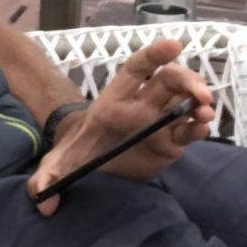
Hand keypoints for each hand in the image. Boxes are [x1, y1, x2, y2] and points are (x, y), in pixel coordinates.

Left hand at [25, 38, 213, 214]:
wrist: (94, 165)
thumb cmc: (79, 152)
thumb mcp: (60, 162)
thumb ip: (48, 175)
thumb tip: (41, 202)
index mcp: (117, 98)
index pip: (138, 68)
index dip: (154, 54)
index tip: (174, 45)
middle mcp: (143, 104)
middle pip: (169, 81)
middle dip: (186, 81)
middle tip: (199, 94)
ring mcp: (159, 121)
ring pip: (184, 102)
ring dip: (198, 103)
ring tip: (205, 112)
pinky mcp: (170, 142)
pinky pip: (188, 130)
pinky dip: (198, 127)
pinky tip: (202, 128)